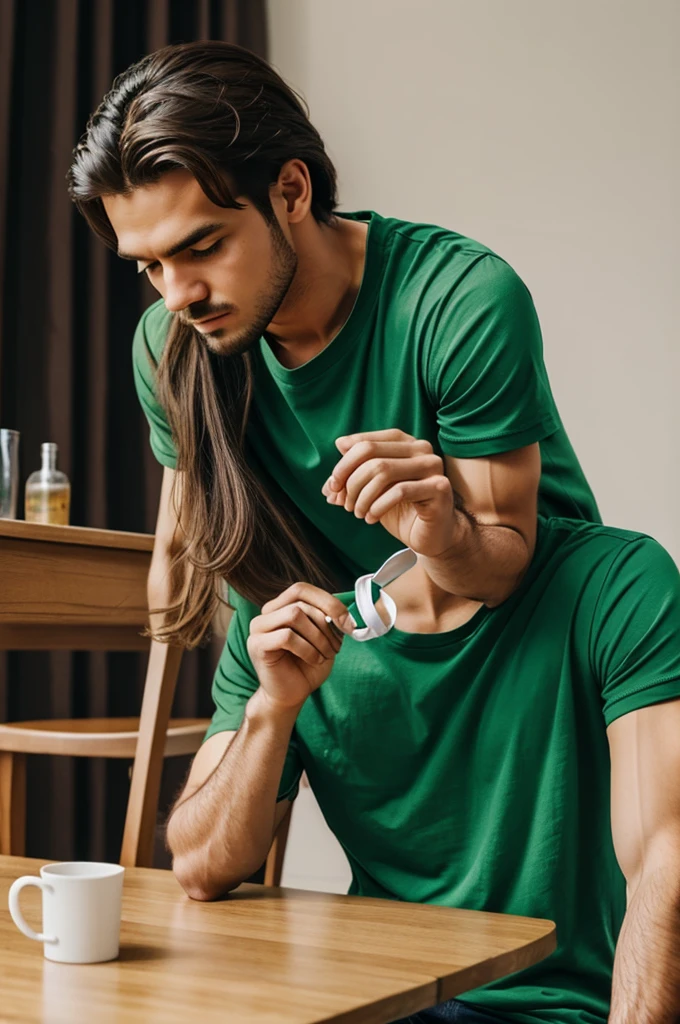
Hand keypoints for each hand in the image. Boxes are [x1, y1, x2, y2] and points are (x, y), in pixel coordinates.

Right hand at [247, 583, 353, 710]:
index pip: (302, 589)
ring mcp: (259, 627)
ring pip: (294, 615)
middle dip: (326, 624)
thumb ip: (329, 620)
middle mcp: (267, 613)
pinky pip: (287, 636)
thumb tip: (344, 613)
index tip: (347, 623)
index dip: (328, 602)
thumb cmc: (307, 666)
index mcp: (282, 606)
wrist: (290, 695)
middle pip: (300, 602)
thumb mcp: (324, 638)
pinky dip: (307, 649)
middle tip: (337, 646)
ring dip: (318, 636)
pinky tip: (313, 660)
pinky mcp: (257, 644)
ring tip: (325, 654)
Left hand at [322, 429, 456, 556]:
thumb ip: (352, 483)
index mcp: (403, 442)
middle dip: (350, 481)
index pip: (365, 442)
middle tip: (344, 503)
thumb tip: (329, 484)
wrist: (433, 536)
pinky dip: (377, 506)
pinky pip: (399, 491)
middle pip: (371, 454)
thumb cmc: (402, 510)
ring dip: (362, 496)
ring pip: (382, 471)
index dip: (343, 464)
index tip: (333, 485)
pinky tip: (371, 518)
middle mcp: (421, 448)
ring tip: (358, 512)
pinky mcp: (439, 487)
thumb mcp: (371, 493)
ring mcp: (433, 466)